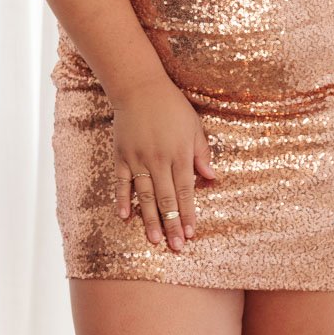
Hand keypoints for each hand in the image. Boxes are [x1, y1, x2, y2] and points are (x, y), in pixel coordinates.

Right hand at [110, 76, 216, 252]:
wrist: (139, 87)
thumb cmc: (171, 107)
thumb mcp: (194, 127)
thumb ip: (201, 153)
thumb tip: (212, 178)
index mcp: (179, 154)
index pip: (186, 191)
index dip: (189, 214)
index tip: (191, 234)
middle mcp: (158, 160)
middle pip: (166, 198)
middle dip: (172, 224)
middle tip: (175, 247)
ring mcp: (138, 159)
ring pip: (144, 195)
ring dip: (149, 219)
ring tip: (154, 239)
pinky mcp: (121, 156)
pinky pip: (121, 182)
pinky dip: (122, 199)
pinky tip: (124, 217)